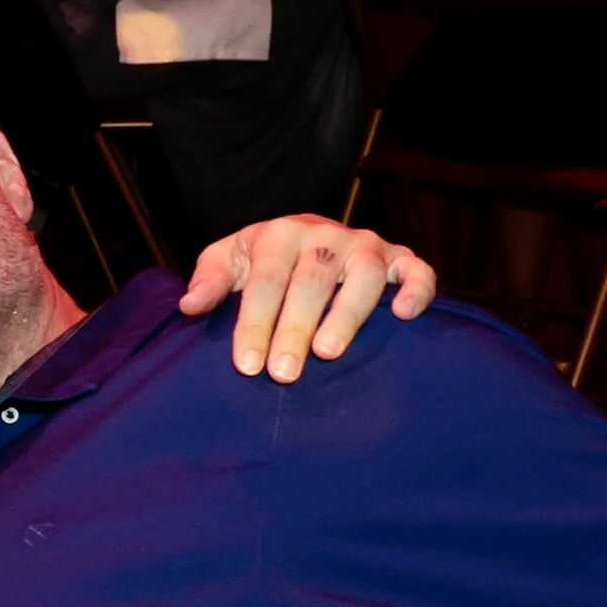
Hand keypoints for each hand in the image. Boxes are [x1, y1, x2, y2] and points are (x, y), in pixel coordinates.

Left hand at [181, 218, 437, 379]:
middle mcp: (325, 234)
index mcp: (280, 233)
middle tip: (283, 373)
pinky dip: (417, 289)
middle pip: (311, 281)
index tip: (246, 365)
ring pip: (363, 276)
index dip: (254, 323)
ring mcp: (365, 245)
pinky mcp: (399, 259)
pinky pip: (417, 270)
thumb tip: (189, 305)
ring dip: (347, 315)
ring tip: (327, 353)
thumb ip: (210, 280)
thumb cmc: (262, 259)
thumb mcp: (229, 260)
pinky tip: (403, 315)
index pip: (265, 281)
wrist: (304, 236)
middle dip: (294, 328)